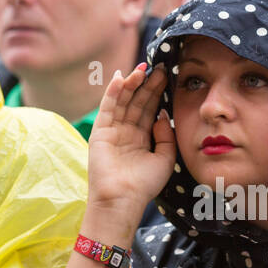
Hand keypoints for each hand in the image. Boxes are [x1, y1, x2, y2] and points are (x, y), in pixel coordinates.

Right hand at [87, 63, 174, 229]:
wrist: (123, 199)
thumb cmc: (144, 184)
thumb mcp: (165, 158)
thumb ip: (166, 136)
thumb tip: (163, 115)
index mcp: (141, 138)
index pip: (149, 110)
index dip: (157, 93)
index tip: (167, 76)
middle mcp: (126, 132)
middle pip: (137, 102)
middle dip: (148, 85)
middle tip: (160, 68)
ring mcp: (112, 131)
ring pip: (123, 102)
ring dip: (131, 84)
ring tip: (143, 68)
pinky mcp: (100, 132)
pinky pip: (108, 108)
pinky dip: (113, 92)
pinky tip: (121, 78)